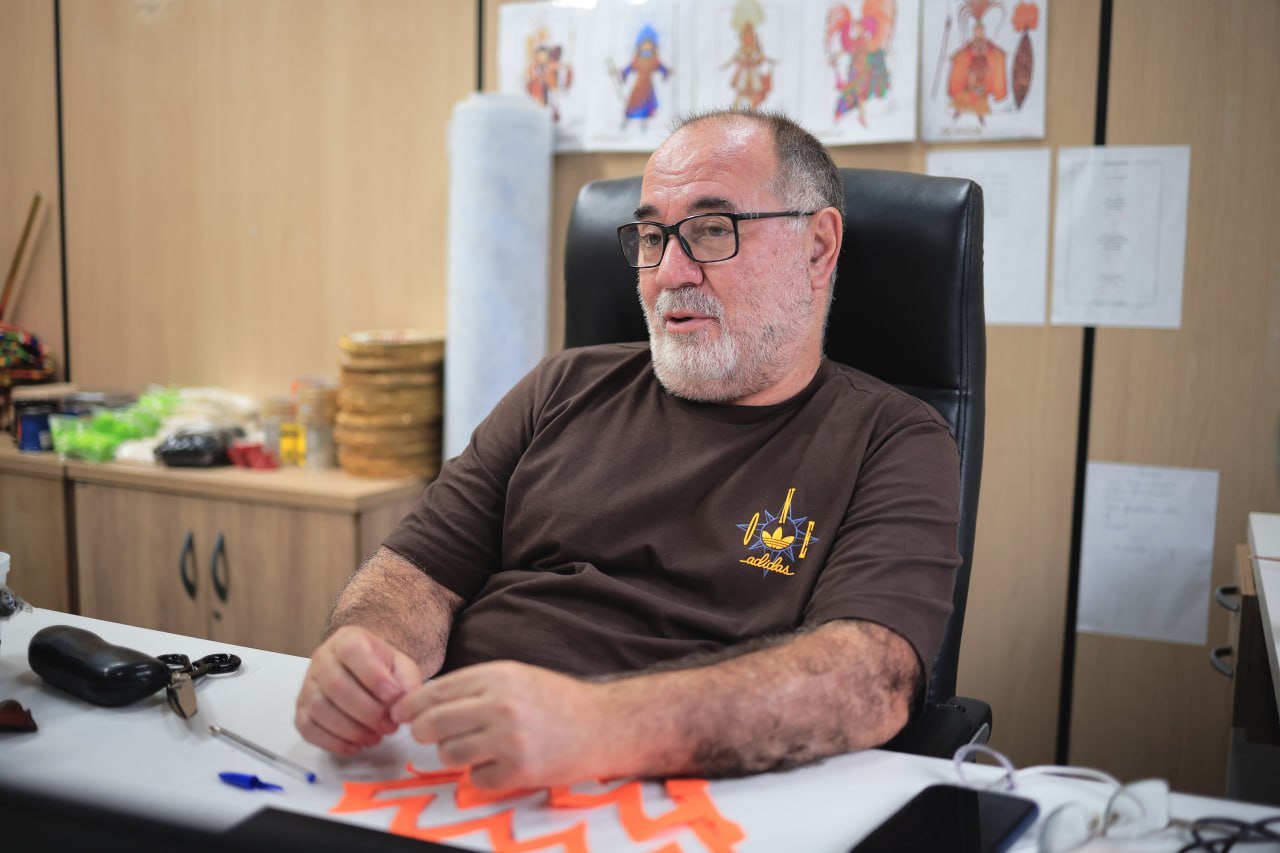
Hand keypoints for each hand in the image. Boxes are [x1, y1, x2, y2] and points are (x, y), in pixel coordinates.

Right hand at [295, 625, 423, 754]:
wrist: (364, 671)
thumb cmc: (381, 667)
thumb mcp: (401, 666)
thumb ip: (407, 681)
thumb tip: (405, 704)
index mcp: (347, 640)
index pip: (352, 652)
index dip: (374, 677)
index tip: (395, 697)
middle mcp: (322, 659)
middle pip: (335, 685)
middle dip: (366, 711)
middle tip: (388, 725)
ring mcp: (308, 685)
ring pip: (320, 709)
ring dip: (350, 729)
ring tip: (375, 737)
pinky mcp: (301, 709)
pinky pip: (308, 728)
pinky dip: (332, 741)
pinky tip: (354, 745)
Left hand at [391, 661, 604, 788]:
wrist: (604, 724)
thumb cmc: (555, 700)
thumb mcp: (515, 676)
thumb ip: (473, 687)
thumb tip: (421, 703)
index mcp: (497, 676)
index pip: (434, 692)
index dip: (410, 706)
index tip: (401, 715)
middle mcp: (500, 705)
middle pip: (432, 725)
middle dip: (424, 733)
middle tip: (431, 736)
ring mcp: (509, 740)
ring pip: (449, 754)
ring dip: (456, 755)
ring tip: (478, 748)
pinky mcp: (519, 770)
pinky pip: (476, 778)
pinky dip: (483, 774)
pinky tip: (502, 763)